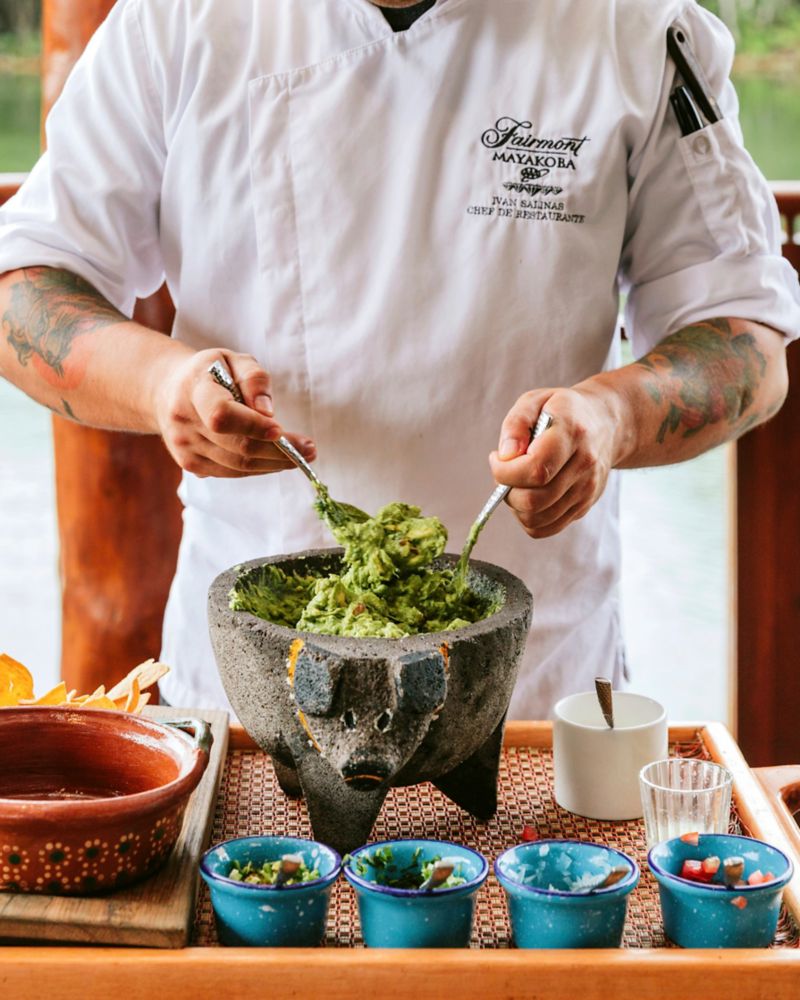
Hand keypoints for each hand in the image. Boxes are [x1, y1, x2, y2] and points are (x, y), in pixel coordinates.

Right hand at [154, 348, 315, 477]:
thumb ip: (254, 378)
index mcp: (192, 389)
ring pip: (238, 465)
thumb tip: (267, 412)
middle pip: (237, 446)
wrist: (167, 391)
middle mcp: (184, 422)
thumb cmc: (209, 372)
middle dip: (278, 451)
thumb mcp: (233, 359)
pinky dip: (259, 468)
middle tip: (309, 449)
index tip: (280, 430)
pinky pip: (232, 473)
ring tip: (300, 456)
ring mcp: (185, 448)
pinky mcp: (191, 465)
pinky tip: (276, 459)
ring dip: (274, 464)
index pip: (222, 415)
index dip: (253, 426)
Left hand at [488, 386, 618, 537]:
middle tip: (504, 471)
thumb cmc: (561, 410)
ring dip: (515, 506)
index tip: (496, 458)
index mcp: (573, 434)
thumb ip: (515, 424)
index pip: (535, 470)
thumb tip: (504, 456)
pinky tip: (527, 494)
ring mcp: (587, 490)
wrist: (605, 423)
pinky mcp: (583, 506)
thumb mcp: (535, 401)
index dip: (505, 471)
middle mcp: (584, 466)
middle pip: (534, 500)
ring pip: (537, 519)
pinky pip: (545, 528)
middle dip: (506, 491)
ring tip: (517, 482)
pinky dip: (527, 517)